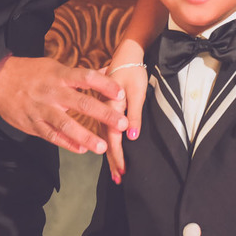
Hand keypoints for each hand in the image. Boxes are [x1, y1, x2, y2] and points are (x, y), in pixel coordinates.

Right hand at [0, 56, 126, 154]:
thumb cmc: (31, 72)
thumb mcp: (55, 66)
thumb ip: (81, 74)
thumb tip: (106, 70)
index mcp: (60, 75)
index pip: (86, 78)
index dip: (105, 85)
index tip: (121, 93)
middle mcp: (53, 92)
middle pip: (82, 103)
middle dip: (104, 114)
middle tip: (122, 124)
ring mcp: (42, 110)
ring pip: (66, 125)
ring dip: (86, 137)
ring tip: (102, 147)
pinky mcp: (33, 124)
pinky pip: (52, 136)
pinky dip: (66, 144)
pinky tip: (81, 150)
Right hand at [103, 39, 148, 181]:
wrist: (124, 56)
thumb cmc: (133, 71)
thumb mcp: (137, 91)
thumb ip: (134, 114)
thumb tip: (131, 137)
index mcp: (110, 106)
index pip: (113, 136)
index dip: (118, 154)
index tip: (123, 170)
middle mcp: (101, 110)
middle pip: (106, 140)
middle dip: (113, 160)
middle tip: (119, 179)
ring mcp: (101, 111)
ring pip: (101, 137)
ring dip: (109, 155)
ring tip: (115, 172)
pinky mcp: (101, 110)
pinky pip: (98, 130)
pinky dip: (101, 143)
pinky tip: (102, 152)